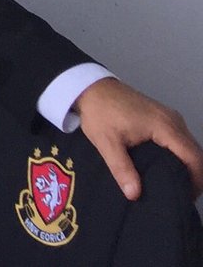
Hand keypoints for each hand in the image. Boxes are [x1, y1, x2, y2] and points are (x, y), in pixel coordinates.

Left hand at [75, 77, 202, 199]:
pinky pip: (180, 138)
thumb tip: (134, 194)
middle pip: (195, 152)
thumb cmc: (99, 112)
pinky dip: (181, 154)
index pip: (193, 157)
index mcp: (164, 126)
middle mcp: (173, 119)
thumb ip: (121, 168)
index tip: (187, 197)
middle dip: (193, 175)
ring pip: (189, 145)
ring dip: (188, 164)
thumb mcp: (106, 142)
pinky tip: (168, 167)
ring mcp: (170, 115)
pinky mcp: (163, 115)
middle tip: (180, 194)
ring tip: (174, 184)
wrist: (91, 86)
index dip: (195, 180)